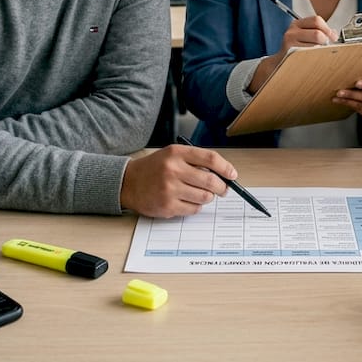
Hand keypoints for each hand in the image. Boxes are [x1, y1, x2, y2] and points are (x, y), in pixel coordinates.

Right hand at [120, 143, 236, 217]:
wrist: (128, 182)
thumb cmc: (154, 169)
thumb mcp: (173, 155)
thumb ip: (195, 160)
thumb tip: (223, 173)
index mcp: (177, 153)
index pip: (210, 158)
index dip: (226, 168)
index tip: (232, 174)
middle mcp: (173, 170)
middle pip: (211, 180)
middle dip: (221, 187)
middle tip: (222, 189)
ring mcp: (170, 189)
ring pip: (205, 197)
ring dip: (208, 197)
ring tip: (200, 194)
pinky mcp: (168, 206)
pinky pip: (194, 209)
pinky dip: (195, 206)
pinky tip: (186, 200)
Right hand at [249, 15, 337, 92]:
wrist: (279, 63)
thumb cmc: (296, 51)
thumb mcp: (305, 37)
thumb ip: (319, 32)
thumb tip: (334, 34)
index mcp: (297, 24)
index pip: (316, 20)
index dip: (327, 29)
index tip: (333, 38)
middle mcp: (292, 31)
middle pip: (317, 33)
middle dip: (325, 41)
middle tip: (326, 47)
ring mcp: (289, 42)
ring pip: (315, 46)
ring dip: (320, 51)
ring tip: (317, 54)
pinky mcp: (289, 53)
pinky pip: (309, 55)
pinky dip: (314, 57)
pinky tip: (312, 59)